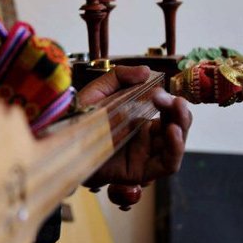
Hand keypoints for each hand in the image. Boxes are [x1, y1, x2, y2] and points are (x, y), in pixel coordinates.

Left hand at [77, 66, 191, 188]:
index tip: (162, 93)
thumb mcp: (99, 90)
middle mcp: (145, 138)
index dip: (171, 102)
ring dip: (183, 128)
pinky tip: (171, 133)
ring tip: (177, 113)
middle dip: (181, 113)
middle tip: (174, 101)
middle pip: (177, 127)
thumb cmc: (78, 118)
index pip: (168, 111)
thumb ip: (121, 76)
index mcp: (139, 118)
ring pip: (176, 145)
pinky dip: (176, 149)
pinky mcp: (138, 171)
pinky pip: (167, 165)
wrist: (60, 142)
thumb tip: (147, 71)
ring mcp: (144, 155)